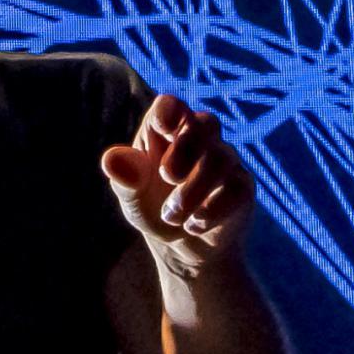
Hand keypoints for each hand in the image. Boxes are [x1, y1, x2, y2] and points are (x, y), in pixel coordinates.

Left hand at [101, 94, 256, 277]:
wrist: (181, 247)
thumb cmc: (152, 207)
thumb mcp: (131, 196)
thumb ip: (124, 177)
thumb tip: (111, 160)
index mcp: (167, 130)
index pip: (172, 105)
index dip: (169, 111)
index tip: (164, 129)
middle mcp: (200, 138)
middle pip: (206, 123)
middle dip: (185, 149)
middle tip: (166, 177)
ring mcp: (225, 161)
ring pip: (221, 158)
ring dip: (193, 190)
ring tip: (171, 216)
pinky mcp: (242, 187)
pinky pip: (238, 187)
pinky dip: (212, 209)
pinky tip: (193, 225)